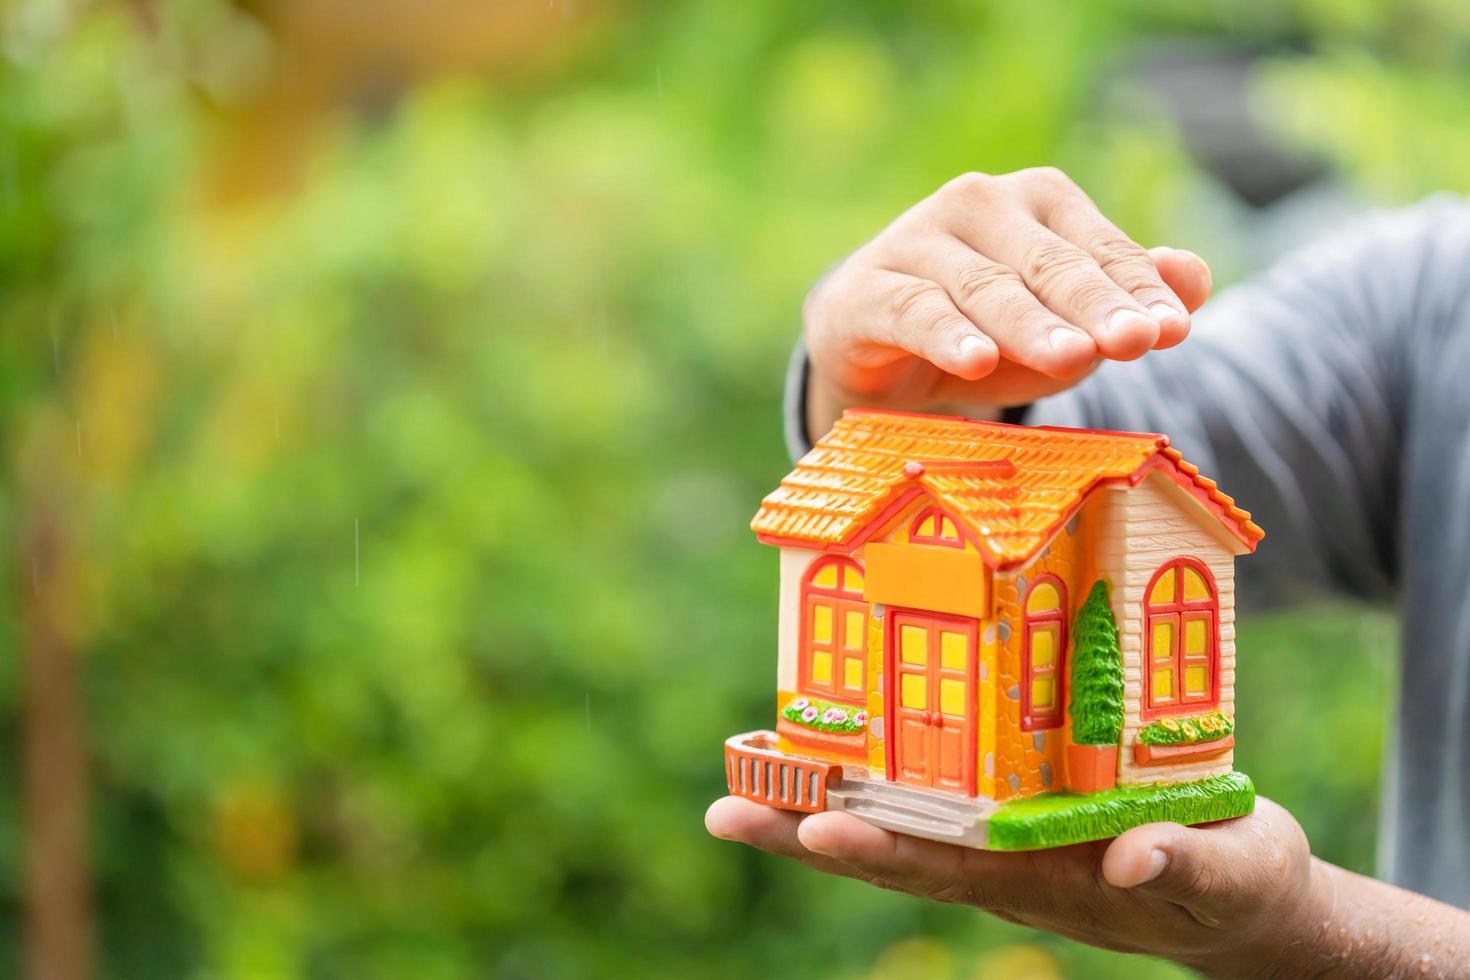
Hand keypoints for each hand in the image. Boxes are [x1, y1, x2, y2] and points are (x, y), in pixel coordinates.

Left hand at [706, 795, 1322, 976]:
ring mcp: (1002, 841)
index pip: (950, 870)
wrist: (1242, 894)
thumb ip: (1184, 865)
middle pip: (893, 853)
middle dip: (808, 835)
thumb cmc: (1243, 883)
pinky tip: (824, 753)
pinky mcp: (1010, 812)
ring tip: (739, 786)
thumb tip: (1131, 860)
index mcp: (1050, 882)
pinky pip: (928, 797)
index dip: (883, 852)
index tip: (817, 831)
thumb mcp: (1233, 873)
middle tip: (727, 813)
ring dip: (816, 806)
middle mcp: (1007, 864)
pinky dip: (871, 778)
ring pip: (896, 825)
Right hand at [803, 168, 1212, 432]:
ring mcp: (916, 241)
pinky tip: (977, 360)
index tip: (1172, 332)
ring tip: (1071, 356)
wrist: (875, 353)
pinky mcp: (867, 290)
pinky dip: (947, 335)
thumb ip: (1126, 301)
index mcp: (1038, 201)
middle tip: (1135, 341)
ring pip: (985, 286)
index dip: (1139, 290)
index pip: (1101, 248)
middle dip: (1095, 305)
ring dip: (1030, 324)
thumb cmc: (983, 333)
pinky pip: (915, 311)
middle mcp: (978, 204)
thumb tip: (1195, 275)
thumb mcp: (1064, 327)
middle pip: (1049, 262)